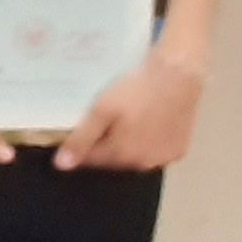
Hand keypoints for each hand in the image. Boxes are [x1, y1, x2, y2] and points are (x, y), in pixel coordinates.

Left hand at [59, 50, 204, 172]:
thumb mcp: (102, 111)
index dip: (82, 144)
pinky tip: (147, 123)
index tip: (81, 125)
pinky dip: (148, 143)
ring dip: (126, 145)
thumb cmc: (136, 91)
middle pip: (114, 159)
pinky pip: (156, 152)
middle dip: (104, 144)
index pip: (91, 159)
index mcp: (122, 156)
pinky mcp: (180, 150)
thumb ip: (81, 140)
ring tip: (126, 119)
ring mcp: (164, 159)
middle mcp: (143, 165)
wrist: (178, 75)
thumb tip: (61, 166)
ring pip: (135, 156)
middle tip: (104, 118)